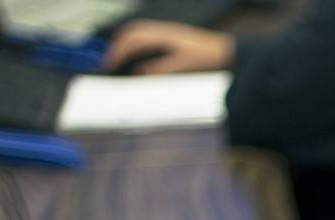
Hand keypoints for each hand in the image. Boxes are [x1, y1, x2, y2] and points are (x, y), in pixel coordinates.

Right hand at [103, 21, 233, 73]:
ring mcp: (168, 32)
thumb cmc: (206, 60)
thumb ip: (160, 70)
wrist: (226, 52)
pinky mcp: (173, 36)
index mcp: (162, 36)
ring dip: (125, 43)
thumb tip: (138, 73)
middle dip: (117, 46)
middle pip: (132, 33)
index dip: (118, 52)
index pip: (132, 41)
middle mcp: (163, 30)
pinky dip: (137, 43)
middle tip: (108, 62)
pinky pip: (148, 35)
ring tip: (118, 58)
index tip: (108, 65)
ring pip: (139, 32)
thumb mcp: (182, 68)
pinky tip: (137, 55)